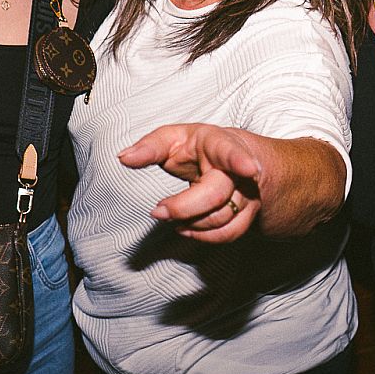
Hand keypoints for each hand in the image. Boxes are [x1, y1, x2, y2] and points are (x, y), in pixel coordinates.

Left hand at [118, 124, 263, 243]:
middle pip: (217, 195)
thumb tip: (124, 157)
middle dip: (183, 207)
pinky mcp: (248, 214)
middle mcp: (239, 171)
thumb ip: (150, 146)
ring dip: (190, 222)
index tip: (250, 170)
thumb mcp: (173, 138)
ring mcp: (247, 194)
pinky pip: (229, 233)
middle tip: (157, 211)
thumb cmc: (199, 148)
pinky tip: (185, 227)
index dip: (239, 160)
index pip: (230, 151)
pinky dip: (203, 235)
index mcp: (220, 144)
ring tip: (167, 214)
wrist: (234, 161)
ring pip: (222, 218)